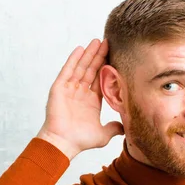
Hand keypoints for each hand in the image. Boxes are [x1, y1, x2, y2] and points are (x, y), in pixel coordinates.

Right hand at [37, 39, 123, 159]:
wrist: (63, 143)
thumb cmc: (80, 140)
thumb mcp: (103, 134)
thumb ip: (114, 128)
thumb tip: (125, 127)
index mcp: (91, 102)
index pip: (101, 80)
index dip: (107, 68)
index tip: (115, 56)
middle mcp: (80, 94)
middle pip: (91, 70)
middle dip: (99, 56)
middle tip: (107, 42)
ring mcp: (69, 90)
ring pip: (81, 68)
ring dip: (88, 54)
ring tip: (97, 41)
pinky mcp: (59, 88)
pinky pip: (67, 71)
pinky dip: (73, 60)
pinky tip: (80, 49)